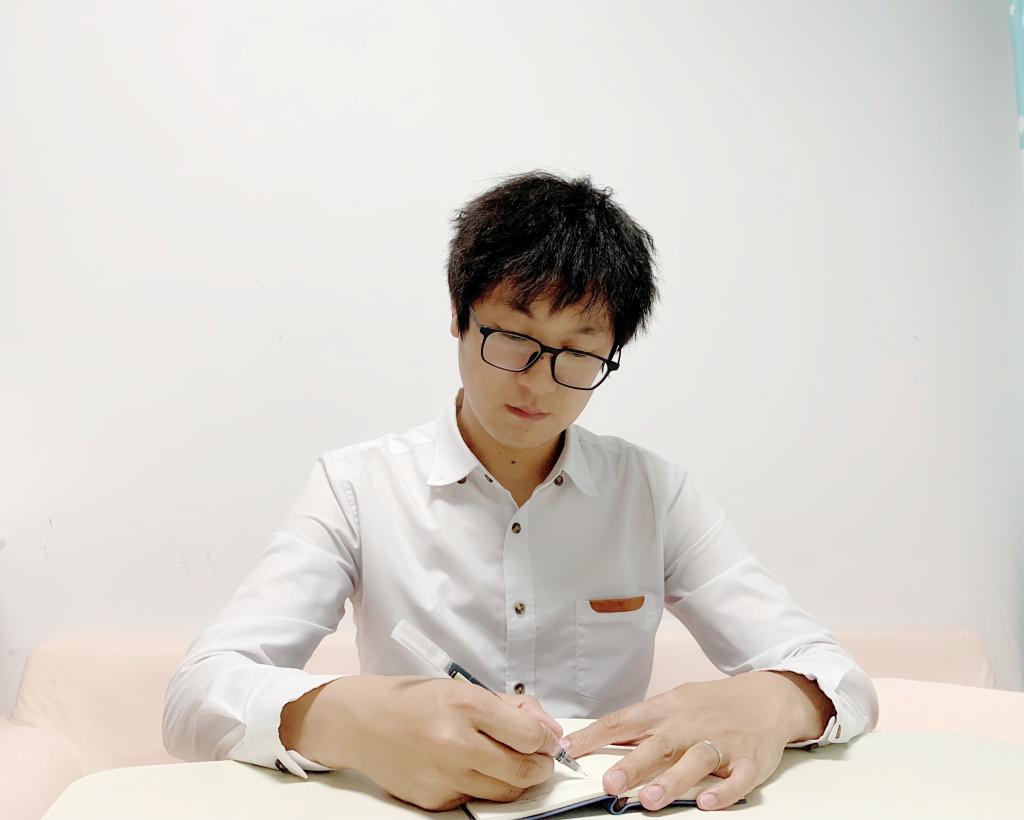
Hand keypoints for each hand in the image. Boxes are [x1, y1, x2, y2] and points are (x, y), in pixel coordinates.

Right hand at [284, 675, 562, 810]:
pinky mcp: (434, 800)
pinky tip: (471, 769)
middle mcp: (455, 743)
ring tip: (509, 762)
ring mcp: (444, 776)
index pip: (529, 735)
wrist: (364, 723)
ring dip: (516, 779)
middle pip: (523, 770)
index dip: (546, 739)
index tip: (548, 739)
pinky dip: (483, 787)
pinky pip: (476, 799)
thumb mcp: (464, 689)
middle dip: (541, 766)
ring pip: (505, 791)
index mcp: (465, 705)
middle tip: (540, 759)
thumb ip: (512, 708)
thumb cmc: (416, 702)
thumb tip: (550, 731)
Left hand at [561, 671, 831, 811]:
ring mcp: (722, 743)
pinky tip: (707, 803)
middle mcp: (691, 725)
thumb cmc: (711, 705)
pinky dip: (724, 791)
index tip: (570, 750)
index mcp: (667, 709)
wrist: (766, 698)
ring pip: (697, 760)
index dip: (596, 735)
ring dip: (674, 780)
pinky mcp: (750, 762)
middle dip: (634, 764)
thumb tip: (597, 737)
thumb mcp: (673, 704)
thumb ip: (640, 724)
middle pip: (660, 744)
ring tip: (651, 800)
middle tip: (610, 783)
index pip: (625, 721)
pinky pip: (738, 779)